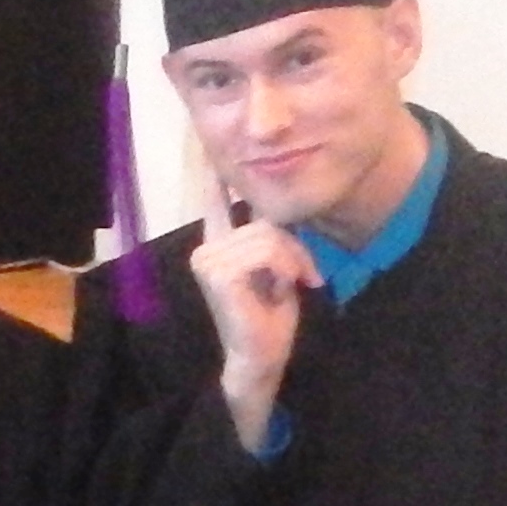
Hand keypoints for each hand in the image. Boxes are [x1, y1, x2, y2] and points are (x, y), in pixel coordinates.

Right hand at [192, 188, 317, 450]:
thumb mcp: (276, 267)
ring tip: (291, 284)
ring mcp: (207, 259)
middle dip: (293, 248)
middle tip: (300, 277)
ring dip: (293, 260)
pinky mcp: (216, 272)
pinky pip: (267, 250)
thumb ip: (271, 238)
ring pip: (269, 235)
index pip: (212, 201)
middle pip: (265, 221)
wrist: (260, 354)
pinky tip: (283, 288)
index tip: (206, 151)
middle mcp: (207, 247)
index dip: (211, 177)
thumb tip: (276, 213)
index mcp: (219, 245)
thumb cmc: (269, 316)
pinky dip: (286, 267)